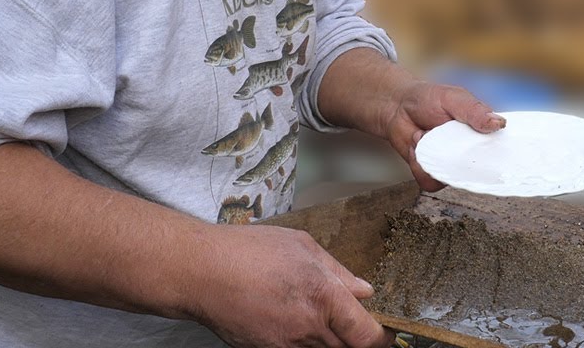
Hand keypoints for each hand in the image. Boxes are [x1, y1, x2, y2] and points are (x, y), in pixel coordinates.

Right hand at [191, 224, 394, 347]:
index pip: (368, 337)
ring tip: (310, 313)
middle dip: (353, 338)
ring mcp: (286, 345)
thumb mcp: (301, 245)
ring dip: (327, 339)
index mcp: (324, 296)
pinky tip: (288, 319)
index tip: (383, 333)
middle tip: (348, 320)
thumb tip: (363, 290)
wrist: (199, 273)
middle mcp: (308, 327)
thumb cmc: (247, 251)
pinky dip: (301, 342)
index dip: (381, 339)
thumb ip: (337, 270)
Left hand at [380, 81, 505, 191]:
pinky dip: (419, 165)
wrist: (397, 107)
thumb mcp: (455, 98)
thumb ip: (475, 110)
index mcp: (482, 134)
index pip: (500, 151)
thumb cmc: (429, 99)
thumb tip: (499, 124)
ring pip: (451, 178)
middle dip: (459, 158)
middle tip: (444, 136)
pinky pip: (431, 182)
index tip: (486, 149)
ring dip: (433, 157)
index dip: (501, 157)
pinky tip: (416, 147)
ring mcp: (450, 166)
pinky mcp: (432, 174)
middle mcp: (469, 153)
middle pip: (478, 172)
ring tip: (423, 135)